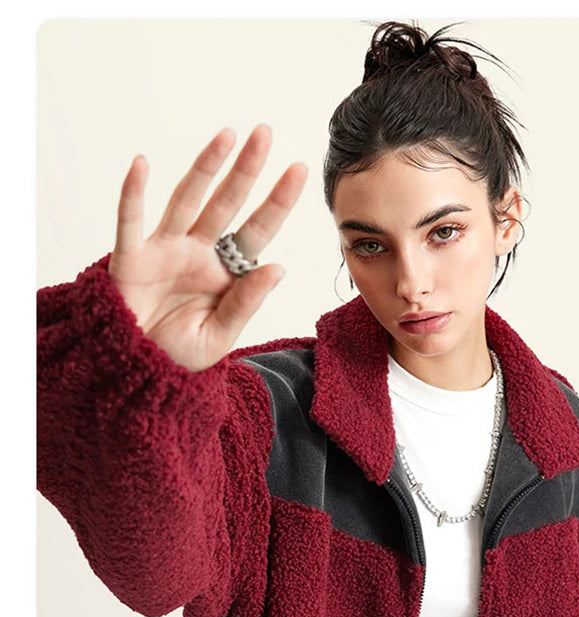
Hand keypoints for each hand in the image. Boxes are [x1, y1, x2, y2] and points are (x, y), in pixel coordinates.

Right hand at [108, 125, 307, 371]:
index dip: (277, 201)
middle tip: (264, 132)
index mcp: (225, 273)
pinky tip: (141, 165)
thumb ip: (246, 302)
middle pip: (227, 203)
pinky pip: (130, 223)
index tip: (299, 170)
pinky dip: (133, 195)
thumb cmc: (178, 356)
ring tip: (226, 135)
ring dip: (205, 167)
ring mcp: (164, 251)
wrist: (137, 373)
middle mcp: (198, 253)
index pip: (257, 231)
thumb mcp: (219, 336)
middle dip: (246, 169)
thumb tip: (278, 268)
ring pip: (188, 200)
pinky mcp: (130, 260)